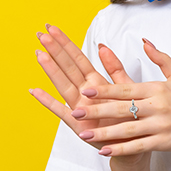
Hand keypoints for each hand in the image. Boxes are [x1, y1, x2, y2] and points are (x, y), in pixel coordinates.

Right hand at [29, 24, 149, 167]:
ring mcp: (80, 108)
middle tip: (41, 34)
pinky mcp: (78, 124)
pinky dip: (48, 101)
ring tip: (39, 54)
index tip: (53, 29)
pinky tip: (36, 91)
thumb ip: (115, 68)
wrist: (134, 142)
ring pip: (63, 84)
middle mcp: (85, 93)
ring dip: (51, 69)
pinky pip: (61, 111)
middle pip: (67, 67)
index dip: (66, 43)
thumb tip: (103, 46)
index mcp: (96, 83)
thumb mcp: (127, 88)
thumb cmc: (129, 117)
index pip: (78, 58)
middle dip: (55, 50)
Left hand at [72, 38, 170, 157]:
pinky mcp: (163, 142)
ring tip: (84, 133)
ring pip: (127, 129)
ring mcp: (160, 126)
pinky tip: (105, 149)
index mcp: (158, 89)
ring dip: (104, 132)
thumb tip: (145, 41)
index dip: (105, 90)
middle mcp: (157, 107)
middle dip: (97, 110)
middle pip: (122, 108)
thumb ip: (160, 57)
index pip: (126, 89)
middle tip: (77, 111)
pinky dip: (121, 148)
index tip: (86, 89)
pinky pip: (138, 145)